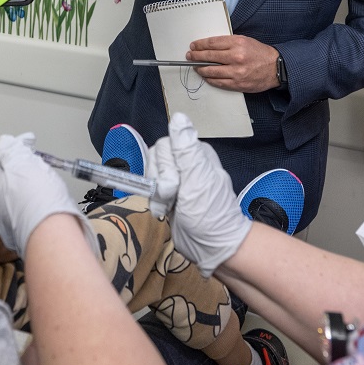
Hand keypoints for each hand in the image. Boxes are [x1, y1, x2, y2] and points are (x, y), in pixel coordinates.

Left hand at [0, 126, 94, 255]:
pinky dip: (23, 182)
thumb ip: (10, 149)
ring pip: (3, 182)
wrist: (51, 237)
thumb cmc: (35, 200)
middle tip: (20, 143)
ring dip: (16, 166)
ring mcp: (0, 213)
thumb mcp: (22, 162)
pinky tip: (38, 179)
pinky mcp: (15, 221)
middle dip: (3, 152)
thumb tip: (4, 144)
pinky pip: (13, 196)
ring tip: (34, 159)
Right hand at [145, 113, 249, 276]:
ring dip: (156, 193)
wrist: (213, 248)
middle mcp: (186, 162)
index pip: (164, 145)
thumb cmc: (210, 215)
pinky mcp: (168, 194)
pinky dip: (154, 201)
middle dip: (160, 181)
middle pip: (155, 158)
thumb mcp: (198, 181)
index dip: (165, 167)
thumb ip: (186, 150)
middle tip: (175, 197)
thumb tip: (179, 116)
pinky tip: (166, 210)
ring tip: (171, 205)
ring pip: (150, 172)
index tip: (175, 185)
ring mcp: (177, 178)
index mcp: (196, 153)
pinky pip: (150, 187)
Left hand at [189, 35, 280, 92]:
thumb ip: (228, 43)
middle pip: (209, 56)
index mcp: (238, 43)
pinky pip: (218, 82)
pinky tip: (206, 76)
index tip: (194, 46)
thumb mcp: (245, 40)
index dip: (200, 45)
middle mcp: (236, 57)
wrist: (275, 68)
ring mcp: (236, 72)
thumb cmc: (259, 53)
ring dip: (200, 69)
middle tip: (190, 56)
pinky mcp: (237, 84)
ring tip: (196, 67)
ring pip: (211, 71)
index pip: (212, 43)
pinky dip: (210, 79)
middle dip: (196, 56)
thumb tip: (209, 46)